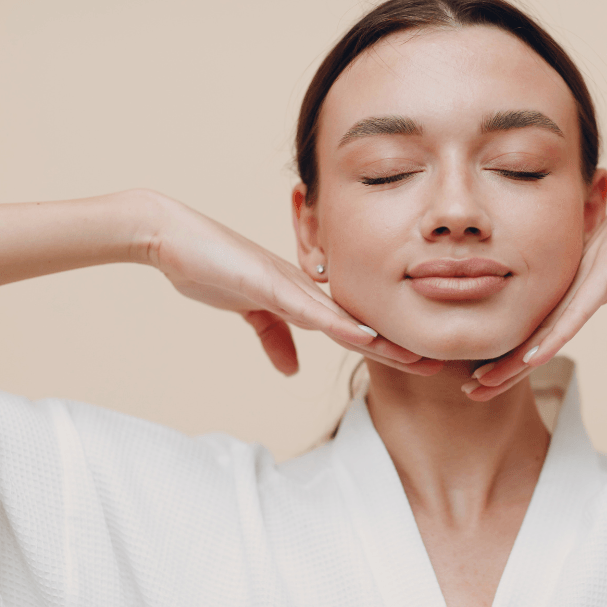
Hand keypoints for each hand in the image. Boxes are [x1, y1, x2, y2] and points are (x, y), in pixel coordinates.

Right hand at [142, 192, 442, 375]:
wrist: (170, 236)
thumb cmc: (210, 266)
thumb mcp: (248, 312)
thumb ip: (274, 338)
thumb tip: (292, 370)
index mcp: (303, 295)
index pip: (352, 326)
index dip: (385, 345)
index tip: (416, 362)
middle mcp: (306, 287)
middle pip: (360, 323)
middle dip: (397, 346)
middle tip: (437, 364)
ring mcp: (289, 284)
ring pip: (345, 319)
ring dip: (381, 341)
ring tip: (417, 358)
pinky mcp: (268, 284)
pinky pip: (309, 310)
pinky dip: (339, 326)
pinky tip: (366, 338)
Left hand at [464, 145, 606, 399]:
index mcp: (574, 288)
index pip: (540, 332)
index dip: (514, 359)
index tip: (488, 382)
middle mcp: (569, 283)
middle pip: (529, 333)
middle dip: (500, 365)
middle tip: (470, 391)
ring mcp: (583, 278)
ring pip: (542, 328)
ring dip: (513, 360)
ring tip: (482, 383)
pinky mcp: (604, 275)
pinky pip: (574, 313)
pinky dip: (551, 338)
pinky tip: (529, 360)